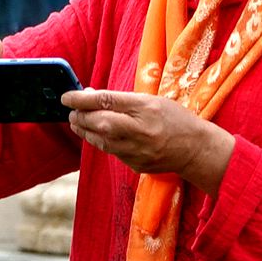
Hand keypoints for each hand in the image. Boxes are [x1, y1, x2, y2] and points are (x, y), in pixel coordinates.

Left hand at [63, 89, 234, 188]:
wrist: (195, 150)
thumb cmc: (174, 119)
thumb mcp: (151, 101)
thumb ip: (121, 99)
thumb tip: (89, 95)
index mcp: (146, 109)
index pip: (107, 101)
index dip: (82, 99)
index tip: (66, 96)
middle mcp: (140, 131)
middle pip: (100, 122)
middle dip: (80, 116)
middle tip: (71, 111)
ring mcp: (137, 151)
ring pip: (100, 140)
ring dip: (85, 131)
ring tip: (78, 122)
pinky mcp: (135, 164)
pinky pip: (111, 151)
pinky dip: (100, 141)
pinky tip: (96, 134)